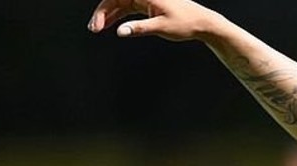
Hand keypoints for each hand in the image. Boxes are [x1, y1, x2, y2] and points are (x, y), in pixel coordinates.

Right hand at [87, 0, 218, 40]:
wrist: (202, 23)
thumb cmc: (185, 23)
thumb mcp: (161, 28)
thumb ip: (140, 28)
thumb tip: (120, 32)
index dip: (103, 10)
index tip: (97, 25)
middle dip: (103, 13)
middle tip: (94, 29)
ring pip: (119, 3)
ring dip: (108, 15)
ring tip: (97, 28)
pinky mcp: (147, 3)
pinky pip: (127, 7)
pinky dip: (119, 15)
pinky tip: (111, 25)